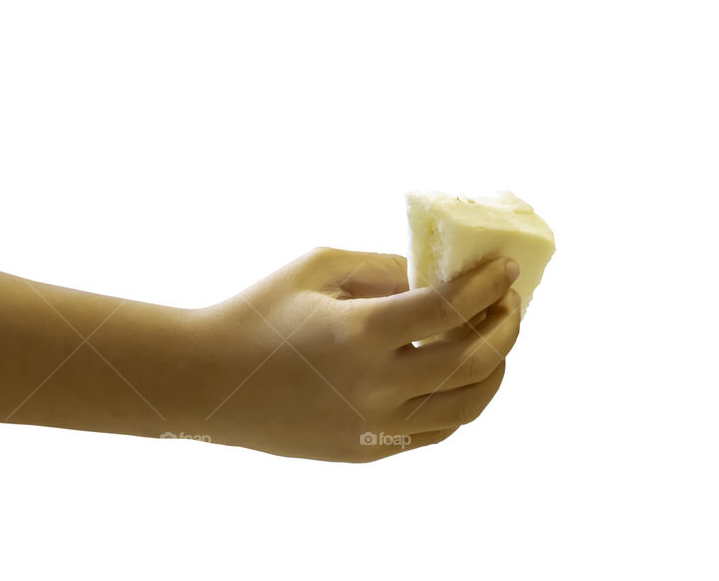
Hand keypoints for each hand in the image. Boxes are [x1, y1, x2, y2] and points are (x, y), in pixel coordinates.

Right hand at [176, 246, 521, 461]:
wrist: (209, 381)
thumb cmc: (258, 312)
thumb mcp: (319, 269)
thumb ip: (385, 269)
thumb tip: (439, 275)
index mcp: (358, 333)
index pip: (449, 308)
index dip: (487, 284)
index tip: (505, 268)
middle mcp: (373, 387)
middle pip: (472, 361)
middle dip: (505, 325)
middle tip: (510, 301)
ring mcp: (373, 426)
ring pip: (466, 406)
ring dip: (495, 369)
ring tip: (495, 339)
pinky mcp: (368, 450)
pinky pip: (436, 430)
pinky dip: (462, 402)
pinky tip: (463, 374)